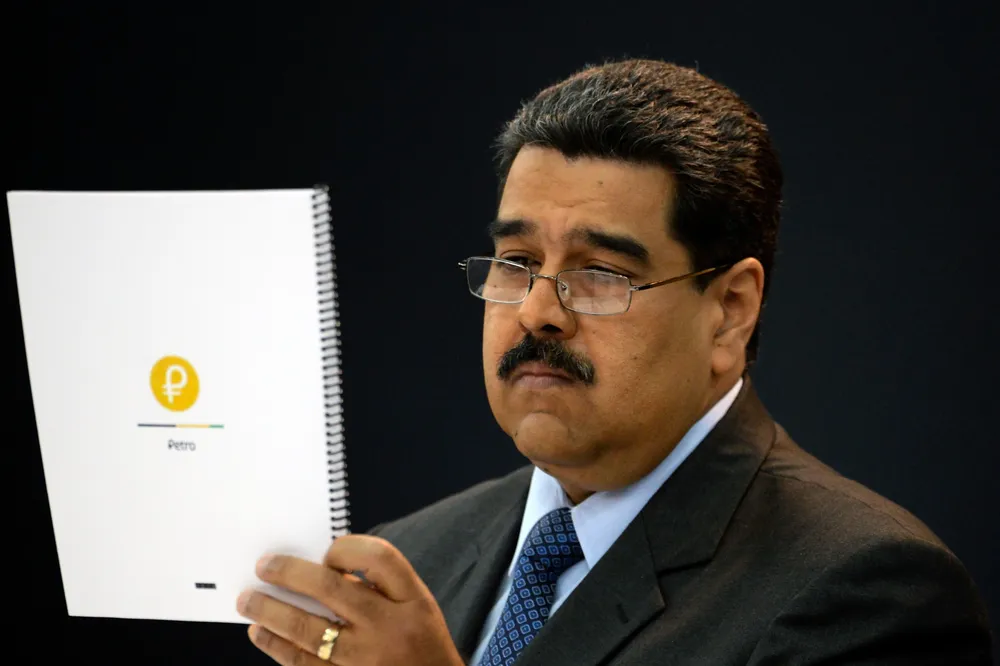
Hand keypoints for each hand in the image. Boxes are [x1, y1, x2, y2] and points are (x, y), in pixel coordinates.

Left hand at [237, 535, 464, 665]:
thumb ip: (380, 588)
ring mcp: (367, 661)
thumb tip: (320, 571)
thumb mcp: (416, 609)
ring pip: (310, 632)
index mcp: (413, 601)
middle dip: (291, 573)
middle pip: (334, 590)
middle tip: (264, 565)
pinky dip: (277, 647)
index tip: (326, 553)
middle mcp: (391, 629)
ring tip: (248, 600)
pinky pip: (304, 664)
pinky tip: (261, 633)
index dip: (347, 548)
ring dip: (272, 612)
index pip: (379, 557)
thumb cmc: (421, 646)